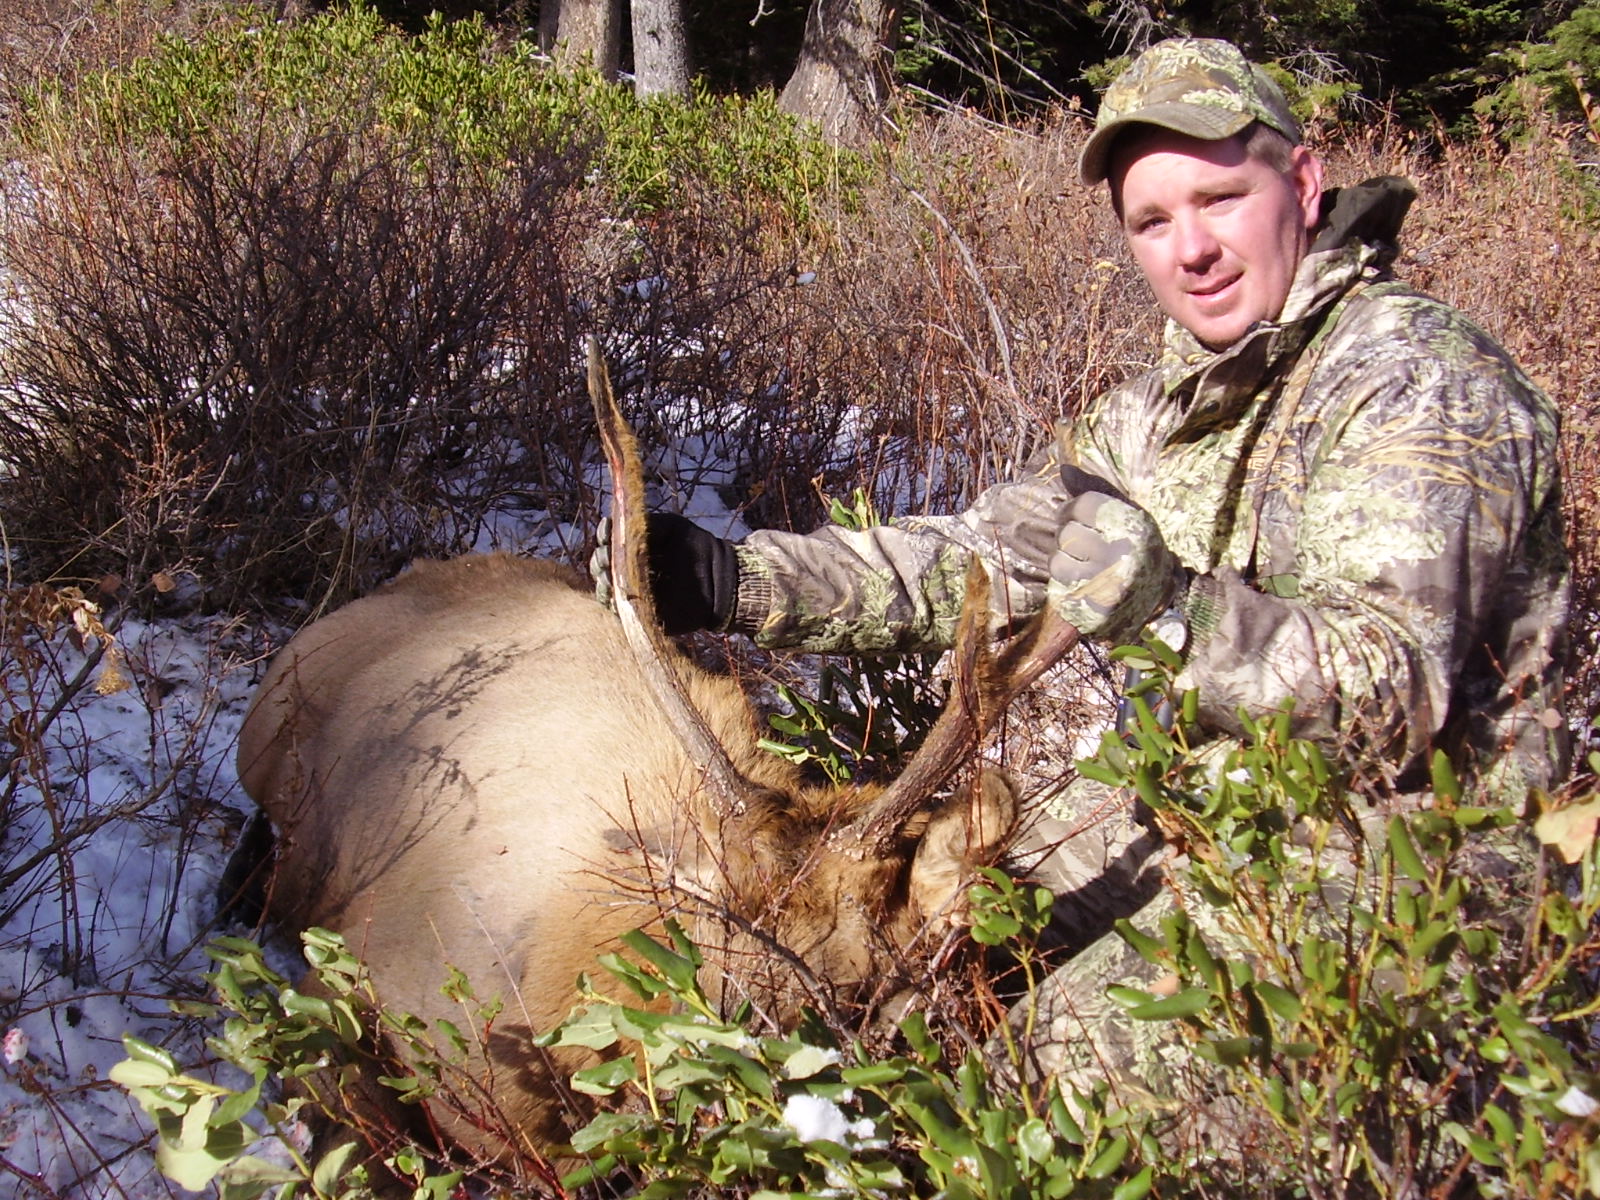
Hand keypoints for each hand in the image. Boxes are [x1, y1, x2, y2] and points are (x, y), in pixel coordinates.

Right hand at [591, 513, 738, 633]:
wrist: (720, 579)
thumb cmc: (698, 548)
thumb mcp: (672, 526)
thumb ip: (647, 524)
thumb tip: (618, 527)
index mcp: (634, 548)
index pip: (608, 542)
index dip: (604, 535)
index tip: (606, 531)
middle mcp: (630, 571)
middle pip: (601, 566)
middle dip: (599, 559)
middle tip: (606, 556)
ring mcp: (633, 594)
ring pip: (605, 589)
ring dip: (602, 581)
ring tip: (608, 575)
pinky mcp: (642, 614)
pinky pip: (620, 612)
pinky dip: (613, 602)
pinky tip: (615, 592)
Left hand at [1046, 490, 1174, 641]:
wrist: (1160, 597)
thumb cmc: (1138, 546)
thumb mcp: (1127, 514)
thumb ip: (1096, 491)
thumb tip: (1064, 470)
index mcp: (1132, 527)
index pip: (1083, 505)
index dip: (1071, 508)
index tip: (1073, 515)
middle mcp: (1121, 555)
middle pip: (1067, 533)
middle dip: (1067, 534)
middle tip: (1079, 541)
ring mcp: (1108, 584)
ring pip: (1057, 561)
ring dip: (1062, 559)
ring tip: (1080, 561)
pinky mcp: (1095, 607)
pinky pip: (1061, 586)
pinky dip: (1065, 580)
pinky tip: (1082, 579)